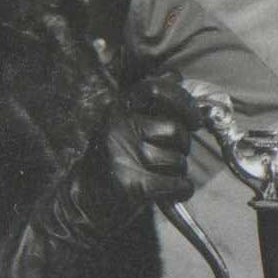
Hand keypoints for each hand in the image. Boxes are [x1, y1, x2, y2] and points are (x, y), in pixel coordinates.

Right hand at [84, 63, 220, 212]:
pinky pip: (177, 184)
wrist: (83, 201)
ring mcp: (123, 156)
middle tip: (164, 156)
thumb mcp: (126, 123)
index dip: (183, 101)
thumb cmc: (115, 158)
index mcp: (119, 109)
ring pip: (178, 160)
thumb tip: (175, 76)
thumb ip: (152, 103)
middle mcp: (118, 128)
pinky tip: (170, 191)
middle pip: (176, 131)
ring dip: (176, 170)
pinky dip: (181, 189)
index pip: (156, 89)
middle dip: (180, 147)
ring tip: (155, 173)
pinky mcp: (131, 185)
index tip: (194, 120)